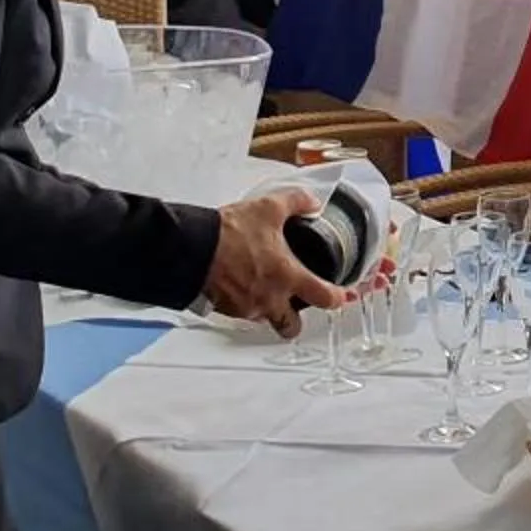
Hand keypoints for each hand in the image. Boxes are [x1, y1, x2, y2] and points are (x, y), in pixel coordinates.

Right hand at [203, 188, 352, 337]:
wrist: (190, 248)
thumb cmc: (227, 234)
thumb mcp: (268, 208)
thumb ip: (296, 203)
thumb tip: (312, 202)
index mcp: (287, 277)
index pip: (325, 298)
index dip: (338, 299)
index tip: (341, 296)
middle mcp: (269, 299)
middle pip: (291, 327)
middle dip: (296, 321)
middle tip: (297, 307)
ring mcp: (245, 307)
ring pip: (263, 318)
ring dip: (266, 308)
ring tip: (263, 289)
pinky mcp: (224, 309)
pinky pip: (240, 312)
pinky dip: (243, 302)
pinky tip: (240, 284)